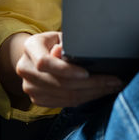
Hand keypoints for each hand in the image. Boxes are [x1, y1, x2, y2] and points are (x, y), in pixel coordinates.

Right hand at [2, 31, 122, 109]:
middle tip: (113, 81)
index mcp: (30, 47)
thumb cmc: (53, 42)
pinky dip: (84, 99)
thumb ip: (63, 43)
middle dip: (91, 84)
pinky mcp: (37, 99)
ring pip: (64, 96)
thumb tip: (61, 51)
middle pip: (59, 83)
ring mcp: (30, 87)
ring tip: (111, 87)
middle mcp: (25, 69)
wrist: (36, 55)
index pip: (45, 63)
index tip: (87, 72)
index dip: (66, 70)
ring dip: (92, 94)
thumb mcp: (59, 36)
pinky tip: (99, 93)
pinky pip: (64, 103)